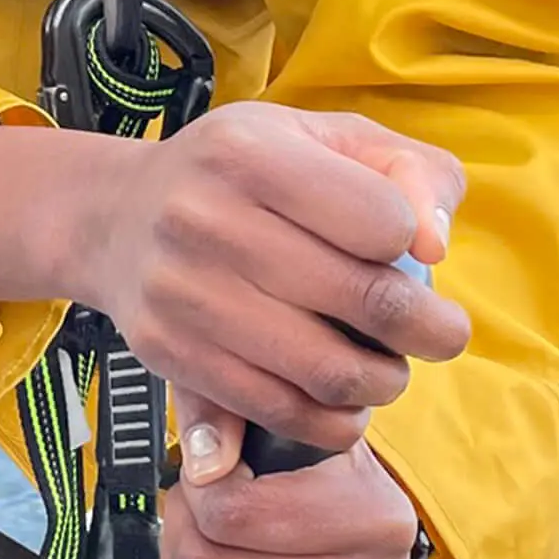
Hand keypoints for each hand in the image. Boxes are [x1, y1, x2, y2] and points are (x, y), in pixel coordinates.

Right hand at [70, 100, 468, 450]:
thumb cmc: (244, 173)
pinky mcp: (168, 352)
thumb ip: (408, 169)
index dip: (413, 243)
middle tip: (440, 334)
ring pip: (329, 372)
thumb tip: (433, 248)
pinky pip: (280, 413)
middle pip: (367, 301)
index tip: (407, 251)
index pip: (384, 222)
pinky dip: (332, 423)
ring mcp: (183, 292)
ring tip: (389, 368)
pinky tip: (342, 400)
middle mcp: (206, 218)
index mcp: (250, 152)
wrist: (118, 216)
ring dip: (384, 383)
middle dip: (429, 330)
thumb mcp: (323, 136)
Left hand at [155, 437, 420, 558]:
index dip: (195, 494)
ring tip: (194, 556)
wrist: (360, 549)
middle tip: (188, 519)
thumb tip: (202, 463)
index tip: (202, 483)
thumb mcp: (284, 427)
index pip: (234, 514)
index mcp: (378, 517)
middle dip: (180, 536)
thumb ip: (230, 419)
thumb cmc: (312, 481)